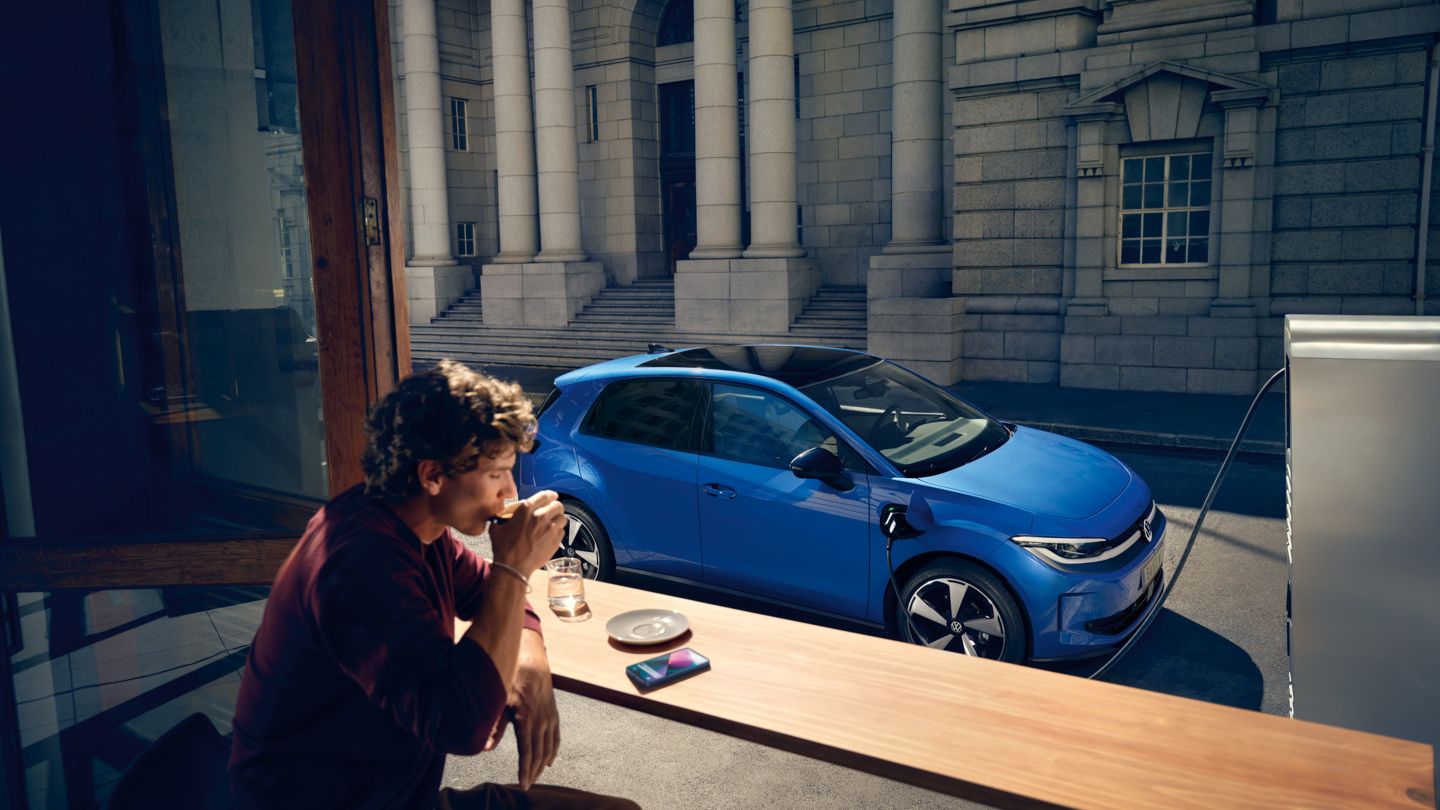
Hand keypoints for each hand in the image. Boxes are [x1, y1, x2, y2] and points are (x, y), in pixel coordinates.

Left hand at [484, 630, 558, 788]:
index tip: (523, 784)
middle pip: (539, 754)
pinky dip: (553, 751)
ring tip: (536, 776)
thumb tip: (486, 748)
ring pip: (549, 748)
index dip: (525, 770)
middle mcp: (541, 722)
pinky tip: (550, 760)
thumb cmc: (512, 681)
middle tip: (528, 784)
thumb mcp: (500, 702)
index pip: (527, 752)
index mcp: (526, 720)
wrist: (532, 663)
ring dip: (542, 764)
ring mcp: (550, 718)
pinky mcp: (554, 714)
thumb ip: (495, 727)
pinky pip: (556, 738)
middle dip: (534, 772)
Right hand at [490, 491, 564, 573]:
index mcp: (526, 509)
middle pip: (557, 505)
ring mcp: (550, 529)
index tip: (551, 496)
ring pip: (562, 517)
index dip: (549, 495)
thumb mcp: (497, 529)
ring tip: (554, 522)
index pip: (544, 495)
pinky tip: (552, 534)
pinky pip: (562, 531)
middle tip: (553, 510)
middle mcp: (540, 517)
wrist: (513, 567)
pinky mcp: (555, 541)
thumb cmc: (504, 548)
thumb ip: (501, 519)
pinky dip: (559, 531)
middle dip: (555, 506)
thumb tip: (499, 518)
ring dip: (558, 518)